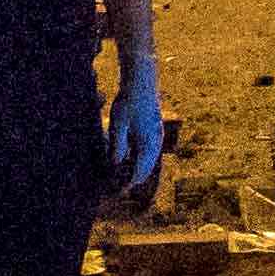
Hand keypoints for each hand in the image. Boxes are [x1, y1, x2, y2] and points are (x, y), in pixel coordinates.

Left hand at [102, 73, 169, 198]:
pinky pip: (150, 152)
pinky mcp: (156, 130)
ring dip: (138, 169)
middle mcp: (156, 142)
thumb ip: (118, 146)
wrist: (142, 82)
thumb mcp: (118, 125)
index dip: (128, 185)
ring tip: (124, 177)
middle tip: (118, 188)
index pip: (140, 172)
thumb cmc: (128, 102)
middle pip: (146, 169)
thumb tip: (116, 165)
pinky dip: (141, 159)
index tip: (117, 193)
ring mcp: (158, 136)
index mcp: (147, 144)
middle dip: (133, 179)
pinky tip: (132, 159)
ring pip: (150, 161)